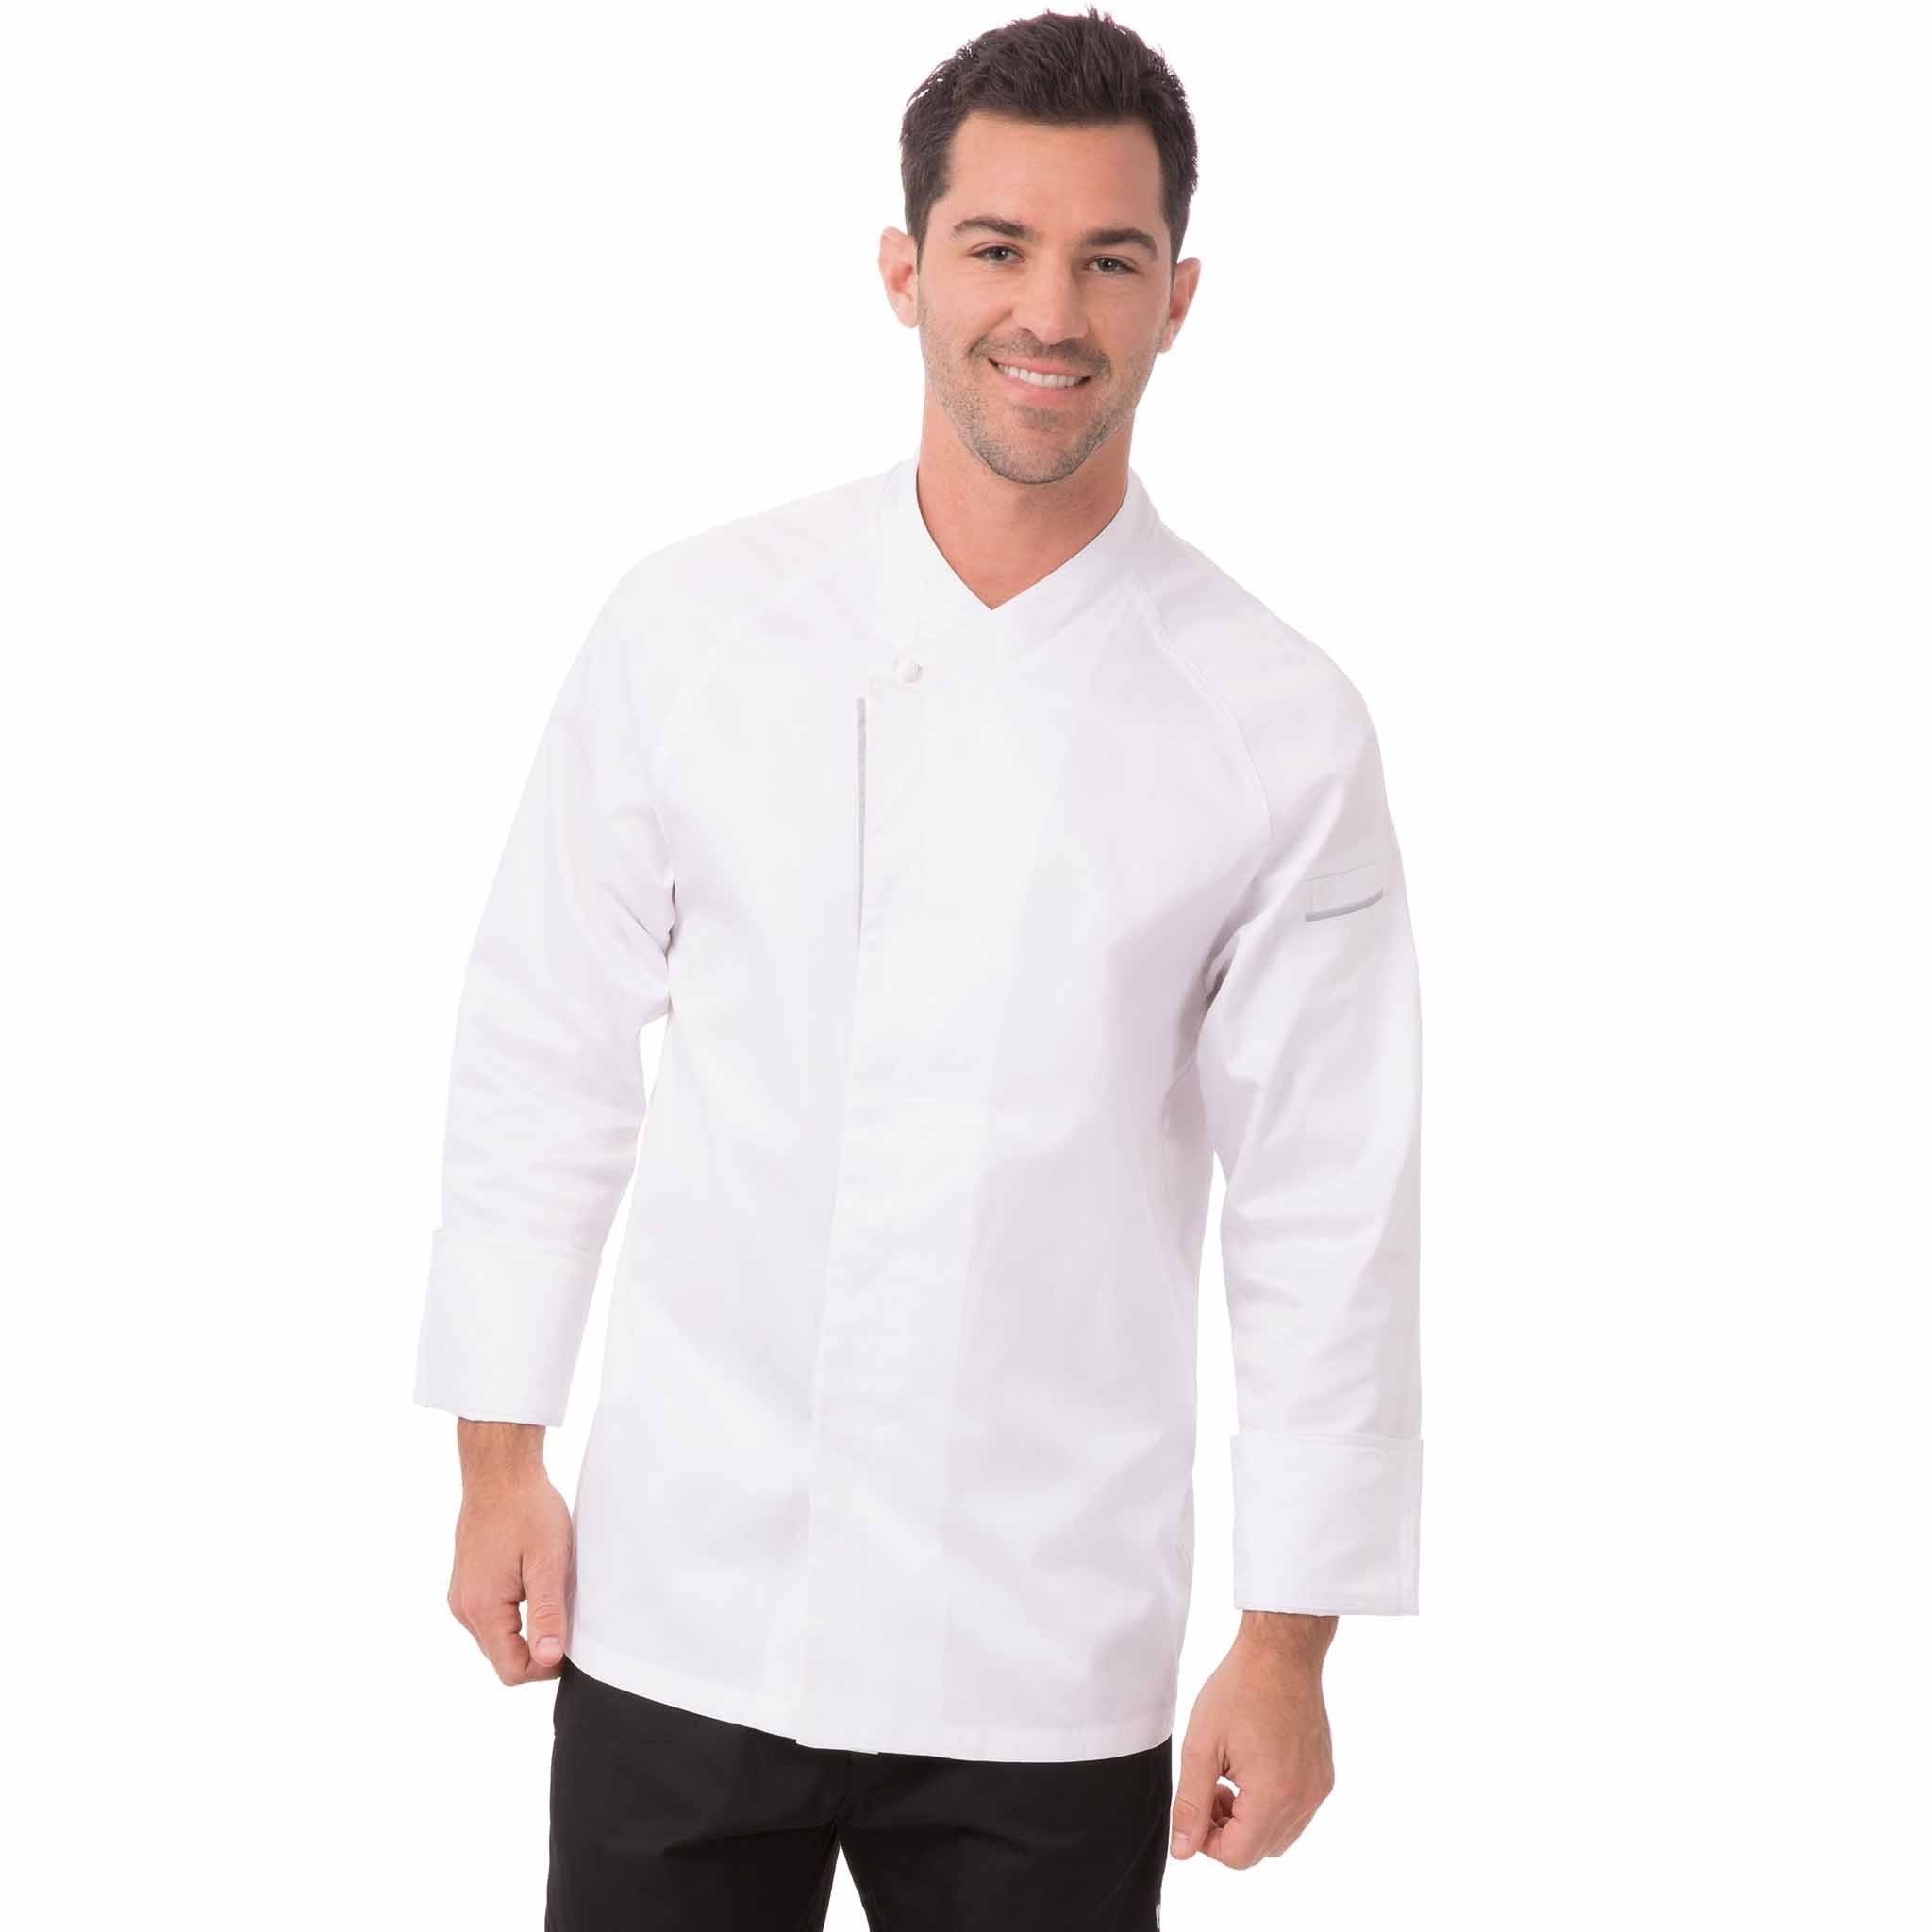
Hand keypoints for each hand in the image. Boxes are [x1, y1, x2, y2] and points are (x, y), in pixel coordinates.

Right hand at [445, 1420, 572, 1683]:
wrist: (500, 1472)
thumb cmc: (528, 1510)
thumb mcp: (548, 1563)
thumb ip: (547, 1614)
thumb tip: (547, 1660)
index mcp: (483, 1608)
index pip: (511, 1670)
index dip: (545, 1667)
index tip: (570, 1643)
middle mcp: (464, 1608)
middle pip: (502, 1658)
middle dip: (537, 1650)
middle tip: (566, 1618)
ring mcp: (462, 1596)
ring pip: (496, 1639)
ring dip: (526, 1632)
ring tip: (551, 1596)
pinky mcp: (468, 1584)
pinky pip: (491, 1617)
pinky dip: (514, 1615)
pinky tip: (533, 1587)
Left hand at [1170, 1612, 1336, 1866]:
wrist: (1281, 1652)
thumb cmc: (1240, 1689)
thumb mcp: (1202, 1745)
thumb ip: (1191, 1803)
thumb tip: (1182, 1851)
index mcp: (1275, 1795)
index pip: (1237, 1856)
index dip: (1207, 1840)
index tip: (1197, 1803)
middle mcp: (1304, 1800)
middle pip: (1259, 1850)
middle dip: (1227, 1830)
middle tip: (1212, 1786)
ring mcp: (1318, 1789)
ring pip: (1279, 1836)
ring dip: (1249, 1821)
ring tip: (1232, 1777)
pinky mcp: (1323, 1777)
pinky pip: (1296, 1814)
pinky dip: (1271, 1806)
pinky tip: (1255, 1768)